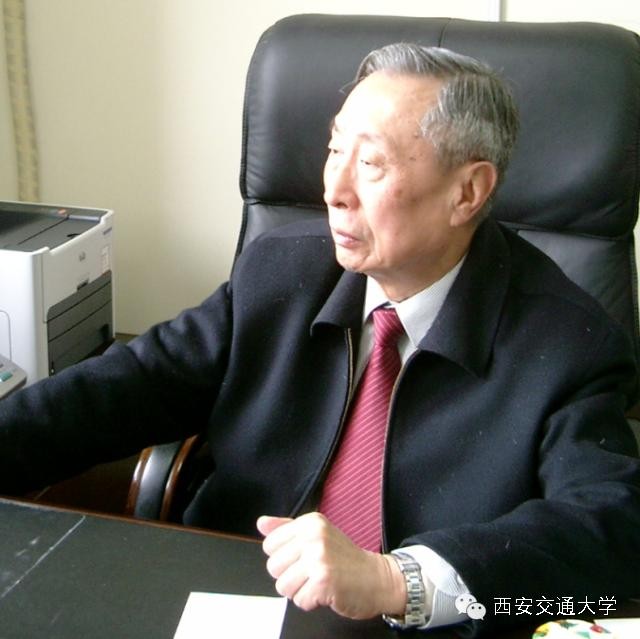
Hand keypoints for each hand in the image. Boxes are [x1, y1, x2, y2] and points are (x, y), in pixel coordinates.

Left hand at [257, 512, 405, 619]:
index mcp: (310, 523)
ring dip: (299, 591)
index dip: (284, 558)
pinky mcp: (323, 581)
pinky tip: (326, 592)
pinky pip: (298, 600)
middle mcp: (314, 536)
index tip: (303, 558)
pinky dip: (310, 602)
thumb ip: (287, 528)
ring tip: (318, 582)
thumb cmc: (345, 559)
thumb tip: (261, 523)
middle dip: (290, 576)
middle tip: (312, 573)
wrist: (377, 578)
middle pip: (273, 567)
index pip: (270, 544)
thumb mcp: (317, 535)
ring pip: (282, 586)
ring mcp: (319, 558)